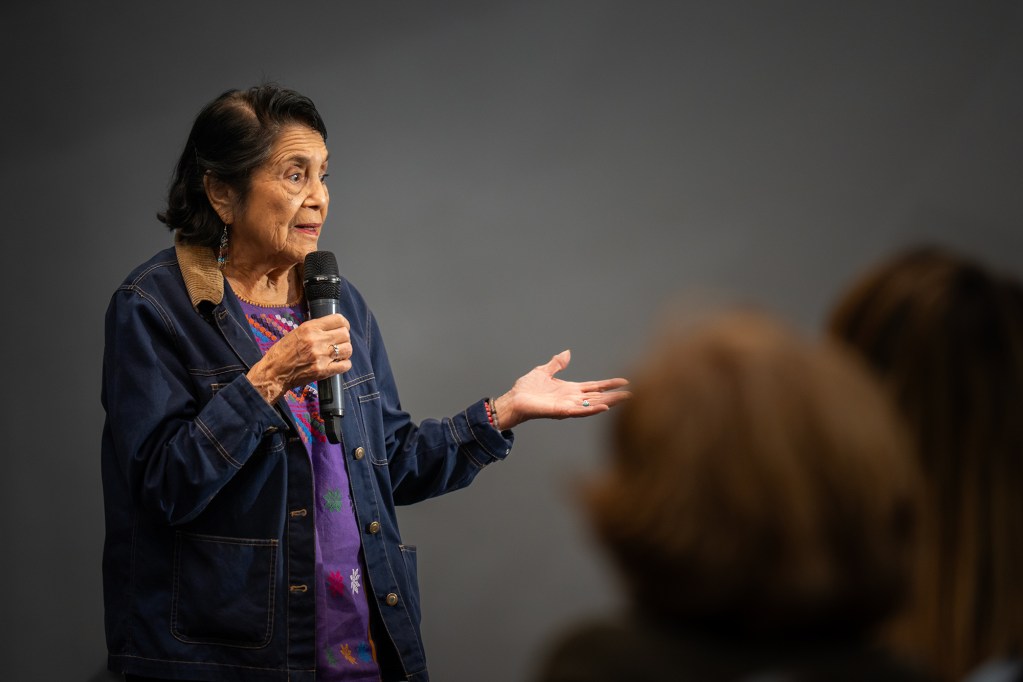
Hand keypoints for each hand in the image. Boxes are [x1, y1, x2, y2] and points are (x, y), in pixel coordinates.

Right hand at [246, 313, 352, 403]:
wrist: (273, 372)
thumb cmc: (282, 352)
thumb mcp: (296, 332)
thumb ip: (315, 329)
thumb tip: (332, 326)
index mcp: (309, 328)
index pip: (339, 319)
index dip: (344, 324)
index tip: (343, 328)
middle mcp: (317, 340)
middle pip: (345, 334)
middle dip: (344, 338)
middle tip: (339, 342)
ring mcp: (321, 356)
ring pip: (348, 349)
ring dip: (345, 351)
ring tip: (338, 354)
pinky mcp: (322, 371)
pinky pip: (345, 365)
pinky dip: (344, 364)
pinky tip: (337, 364)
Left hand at [493, 350, 629, 429]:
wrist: (513, 400)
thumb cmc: (526, 389)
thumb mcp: (544, 371)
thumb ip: (557, 364)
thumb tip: (567, 353)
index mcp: (570, 389)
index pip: (595, 387)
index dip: (609, 384)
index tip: (624, 381)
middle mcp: (572, 398)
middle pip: (599, 397)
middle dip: (615, 395)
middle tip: (632, 393)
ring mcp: (568, 406)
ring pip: (593, 404)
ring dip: (609, 402)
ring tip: (625, 398)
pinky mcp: (561, 411)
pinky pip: (580, 411)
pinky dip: (592, 409)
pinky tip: (605, 407)